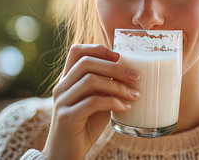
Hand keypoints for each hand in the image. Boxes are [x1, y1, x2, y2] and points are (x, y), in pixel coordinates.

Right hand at [42, 44, 139, 159]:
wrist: (65, 154)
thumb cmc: (85, 125)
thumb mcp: (96, 100)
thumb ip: (105, 86)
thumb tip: (130, 73)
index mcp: (67, 79)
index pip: (77, 51)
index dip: (98, 49)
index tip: (119, 56)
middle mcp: (61, 86)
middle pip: (87, 63)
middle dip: (115, 67)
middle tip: (136, 77)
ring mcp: (62, 101)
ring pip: (90, 80)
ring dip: (118, 86)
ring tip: (135, 95)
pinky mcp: (67, 117)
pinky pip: (92, 102)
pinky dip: (113, 102)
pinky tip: (125, 108)